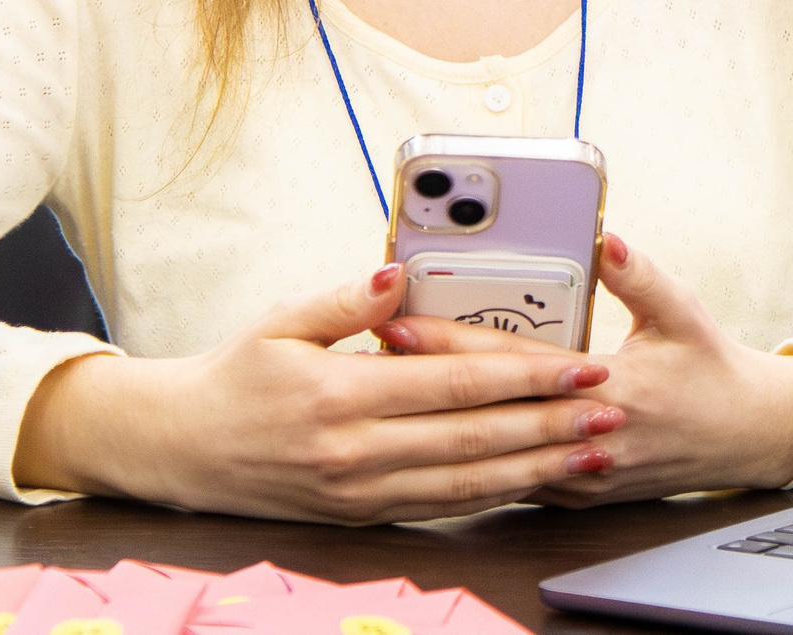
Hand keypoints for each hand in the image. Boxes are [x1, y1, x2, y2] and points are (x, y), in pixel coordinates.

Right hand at [12, 263, 625, 522]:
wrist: (183, 447)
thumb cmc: (234, 375)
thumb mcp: (280, 321)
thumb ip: (345, 301)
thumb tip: (398, 277)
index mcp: (340, 394)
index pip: (454, 385)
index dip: (524, 376)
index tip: (577, 365)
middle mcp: (355, 451)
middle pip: (474, 440)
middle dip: (550, 424)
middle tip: (610, 409)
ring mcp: (360, 491)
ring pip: (467, 484)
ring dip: (536, 468)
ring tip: (590, 450)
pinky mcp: (362, 514)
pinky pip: (442, 509)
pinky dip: (495, 496)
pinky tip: (533, 481)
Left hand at [378, 233, 792, 504]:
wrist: (747, 438)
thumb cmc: (712, 370)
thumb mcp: (683, 311)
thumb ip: (640, 276)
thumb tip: (606, 239)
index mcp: (613, 388)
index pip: (512, 362)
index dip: (451, 341)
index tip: (399, 321)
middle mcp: (590, 437)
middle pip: (488, 409)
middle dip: (424, 380)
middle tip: (369, 352)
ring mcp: (581, 473)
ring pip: (495, 449)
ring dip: (441, 419)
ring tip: (386, 390)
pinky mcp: (576, 491)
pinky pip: (512, 475)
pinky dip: (472, 451)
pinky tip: (434, 431)